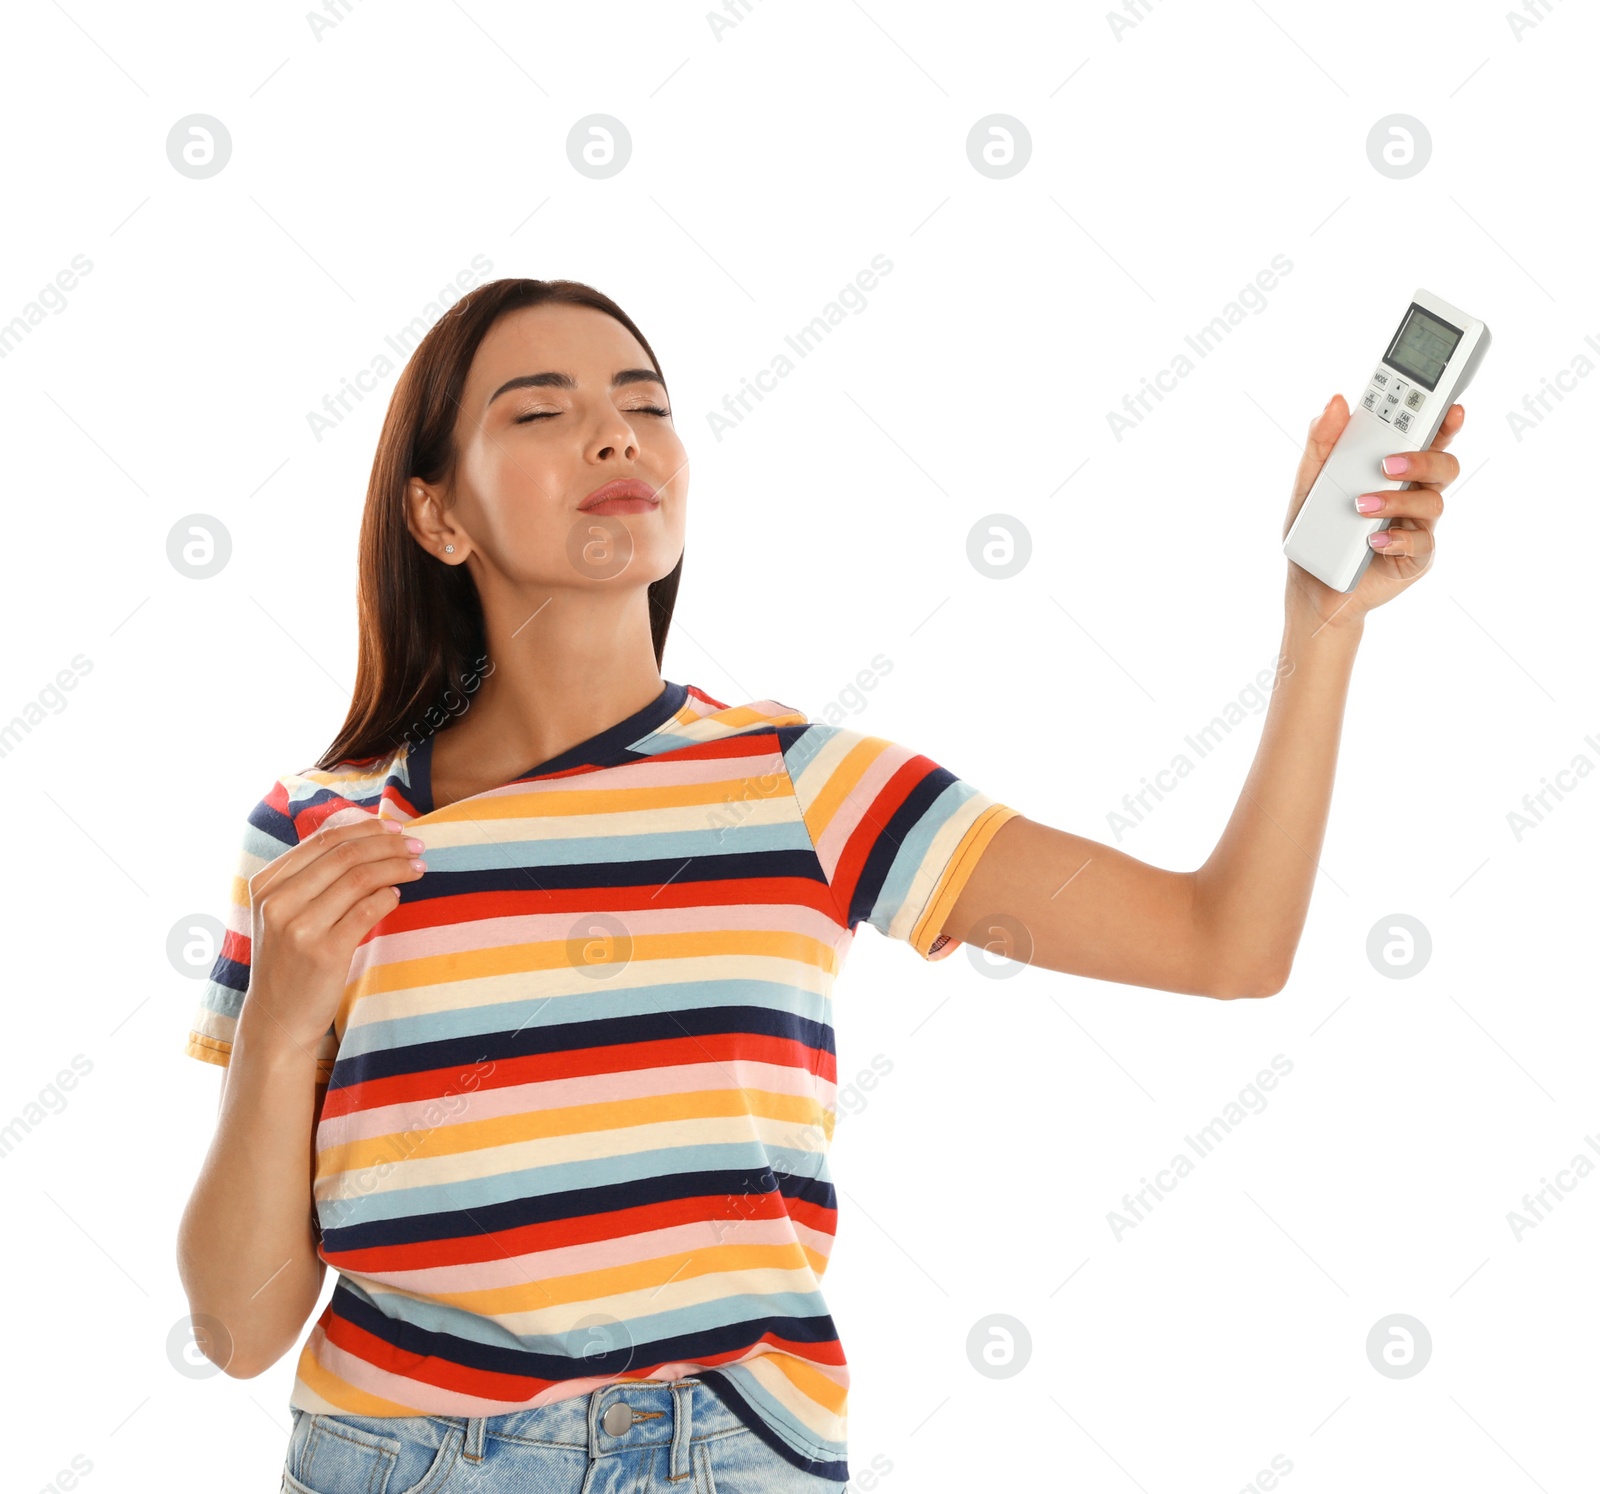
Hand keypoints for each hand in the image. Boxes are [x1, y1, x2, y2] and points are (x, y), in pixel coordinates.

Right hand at [238, 817, 425, 1057]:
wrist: (277, 1019)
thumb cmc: (289, 961)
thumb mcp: (283, 913)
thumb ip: (311, 878)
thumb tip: (366, 837)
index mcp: (266, 885)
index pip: (323, 840)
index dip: (365, 828)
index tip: (395, 827)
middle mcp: (277, 902)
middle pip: (345, 855)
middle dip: (388, 844)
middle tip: (417, 845)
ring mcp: (299, 928)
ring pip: (359, 878)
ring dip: (396, 867)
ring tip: (418, 867)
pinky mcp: (324, 953)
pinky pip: (368, 911)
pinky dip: (388, 898)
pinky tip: (398, 896)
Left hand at [1282, 394, 1466, 629]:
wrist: (1311, 585)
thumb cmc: (1317, 529)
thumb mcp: (1310, 482)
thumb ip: (1323, 442)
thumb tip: (1336, 401)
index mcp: (1395, 469)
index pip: (1428, 438)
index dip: (1445, 422)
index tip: (1450, 407)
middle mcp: (1413, 493)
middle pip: (1444, 466)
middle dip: (1424, 458)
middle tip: (1388, 463)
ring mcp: (1418, 525)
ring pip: (1433, 501)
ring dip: (1397, 500)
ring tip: (1361, 506)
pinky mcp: (1415, 558)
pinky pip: (1422, 544)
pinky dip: (1398, 539)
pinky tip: (1375, 540)